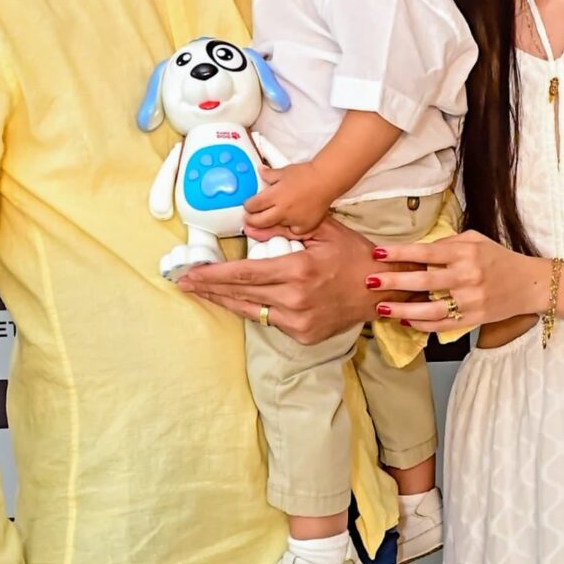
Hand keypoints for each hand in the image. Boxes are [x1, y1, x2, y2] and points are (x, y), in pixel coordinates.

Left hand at [174, 217, 380, 342]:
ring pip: (250, 310)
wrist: (380, 291)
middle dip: (209, 288)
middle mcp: (294, 299)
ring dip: (224, 301)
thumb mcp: (324, 231)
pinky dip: (253, 309)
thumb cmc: (354, 256)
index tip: (192, 274)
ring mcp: (298, 321)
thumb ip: (284, 229)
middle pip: (240, 294)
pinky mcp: (303, 335)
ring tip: (202, 293)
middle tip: (184, 283)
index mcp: (297, 270)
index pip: (244, 273)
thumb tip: (249, 230)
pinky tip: (236, 302)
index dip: (214, 275)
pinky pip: (270, 320)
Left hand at [246, 164, 335, 238]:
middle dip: (251, 220)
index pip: (252, 205)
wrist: (326, 180)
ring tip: (271, 218)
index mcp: (273, 195)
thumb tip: (261, 171)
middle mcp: (281, 209)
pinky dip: (289, 228)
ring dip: (270, 224)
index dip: (248, 206)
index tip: (249, 206)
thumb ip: (270, 174)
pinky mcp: (304, 226)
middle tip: (250, 219)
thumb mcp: (284, 171)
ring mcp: (292, 220)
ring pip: (274, 227)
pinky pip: (292, 232)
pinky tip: (288, 223)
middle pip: (258, 221)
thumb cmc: (307, 174)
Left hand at [369, 229, 547, 331]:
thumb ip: (447, 244)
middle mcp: (467, 276)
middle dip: (394, 280)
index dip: (401, 253)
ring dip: (403, 308)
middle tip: (370, 281)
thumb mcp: (476, 241)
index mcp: (466, 253)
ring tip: (382, 307)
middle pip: (424, 279)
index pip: (427, 252)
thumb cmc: (498, 258)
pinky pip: (442, 325)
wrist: (529, 284)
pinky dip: (422, 324)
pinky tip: (404, 320)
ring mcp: (470, 300)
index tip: (379, 253)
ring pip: (430, 308)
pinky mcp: (473, 319)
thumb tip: (417, 249)